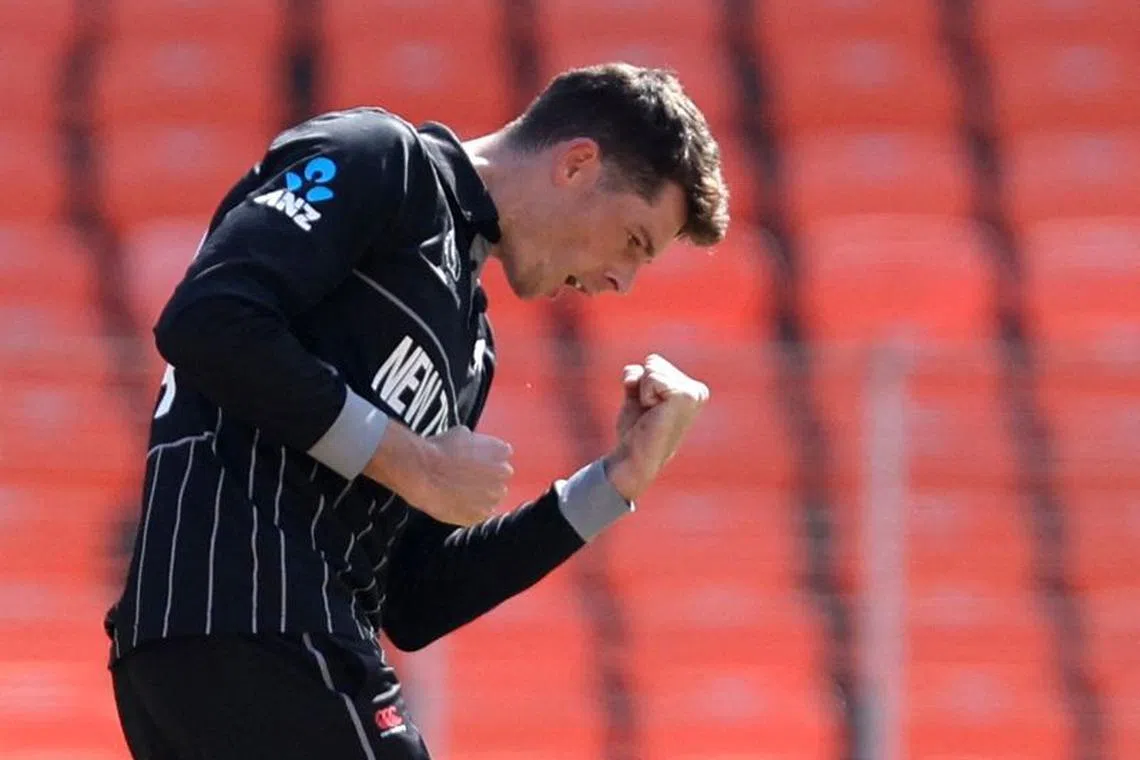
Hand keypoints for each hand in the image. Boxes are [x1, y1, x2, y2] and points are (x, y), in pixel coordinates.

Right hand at [363, 423, 513, 525]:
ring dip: (481, 496)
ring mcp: (493, 496)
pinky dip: (471, 511)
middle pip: (500, 477)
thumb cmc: (439, 450)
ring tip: (460, 492)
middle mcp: (503, 474)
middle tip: (467, 478)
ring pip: (492, 498)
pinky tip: (456, 504)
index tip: (476, 462)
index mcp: (501, 451)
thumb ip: (475, 442)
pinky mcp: (480, 515)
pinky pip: (479, 514)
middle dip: (487, 478)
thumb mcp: (461, 433)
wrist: (423, 472)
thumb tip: (472, 443)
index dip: (488, 458)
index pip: (503, 455)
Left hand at [604, 354, 709, 501]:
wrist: (634, 456)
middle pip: (653, 362)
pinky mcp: (686, 396)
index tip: (648, 410)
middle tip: (648, 413)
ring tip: (651, 415)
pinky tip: (653, 413)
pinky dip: (644, 394)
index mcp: (691, 390)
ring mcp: (694, 393)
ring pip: (652, 367)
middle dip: (642, 386)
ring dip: (642, 392)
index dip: (641, 385)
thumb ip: (638, 377)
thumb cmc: (636, 430)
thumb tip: (632, 373)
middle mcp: (698, 391)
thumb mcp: (636, 396)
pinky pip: (651, 377)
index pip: (654, 362)